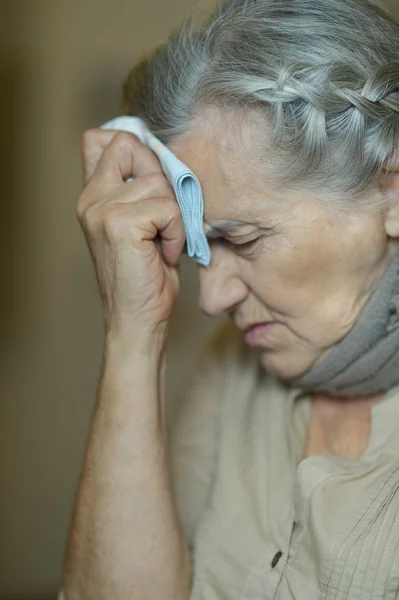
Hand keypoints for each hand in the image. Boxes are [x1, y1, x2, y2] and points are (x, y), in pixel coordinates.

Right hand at [77, 129, 185, 338]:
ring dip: (173, 216)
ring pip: (158, 183)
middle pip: (131, 148)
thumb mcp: (138, 225)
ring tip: (163, 243)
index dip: (136, 152)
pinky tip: (165, 254)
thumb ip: (135, 191)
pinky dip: (176, 232)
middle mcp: (90, 199)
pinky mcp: (120, 224)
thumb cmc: (144, 276)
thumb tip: (156, 153)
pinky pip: (168, 208)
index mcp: (92, 196)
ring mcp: (101, 211)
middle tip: (162, 220)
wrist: (137, 320)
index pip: (103, 140)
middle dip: (161, 181)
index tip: (152, 186)